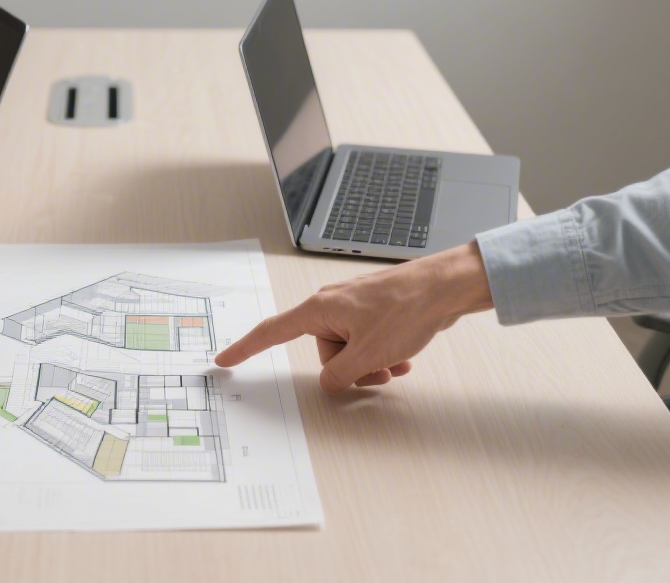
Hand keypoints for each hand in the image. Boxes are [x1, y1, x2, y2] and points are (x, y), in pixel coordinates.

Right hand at [215, 242, 493, 393]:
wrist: (445, 287)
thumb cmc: (407, 310)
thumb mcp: (368, 355)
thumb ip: (340, 375)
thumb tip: (330, 382)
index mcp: (319, 310)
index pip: (272, 333)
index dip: (246, 349)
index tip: (224, 360)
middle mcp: (331, 305)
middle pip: (324, 352)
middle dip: (349, 369)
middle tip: (376, 372)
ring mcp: (354, 306)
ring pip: (349, 349)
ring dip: (370, 364)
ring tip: (396, 365)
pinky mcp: (373, 309)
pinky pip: (366, 340)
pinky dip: (381, 353)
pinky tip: (403, 358)